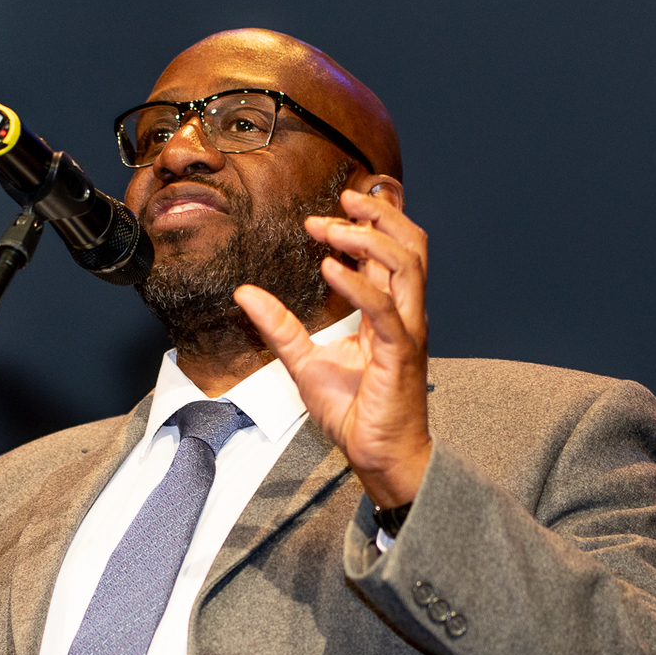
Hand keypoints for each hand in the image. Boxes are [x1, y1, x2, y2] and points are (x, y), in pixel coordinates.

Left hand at [234, 184, 431, 508]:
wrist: (377, 455)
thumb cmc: (354, 412)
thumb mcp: (304, 361)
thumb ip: (280, 326)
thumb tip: (245, 293)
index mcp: (388, 311)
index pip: (390, 251)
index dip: (366, 222)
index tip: (325, 212)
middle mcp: (404, 314)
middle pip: (410, 245)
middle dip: (378, 214)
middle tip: (342, 199)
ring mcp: (407, 331)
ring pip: (408, 264)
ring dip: (369, 238)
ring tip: (331, 228)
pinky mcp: (401, 353)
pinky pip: (386, 310)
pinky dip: (358, 284)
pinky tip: (329, 268)